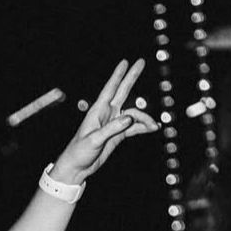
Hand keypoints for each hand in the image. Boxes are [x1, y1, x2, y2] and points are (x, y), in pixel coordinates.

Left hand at [52, 58, 157, 182]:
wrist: (77, 168)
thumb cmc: (79, 152)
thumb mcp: (94, 140)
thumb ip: (112, 129)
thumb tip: (129, 118)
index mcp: (98, 111)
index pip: (110, 89)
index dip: (118, 75)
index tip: (125, 61)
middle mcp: (107, 114)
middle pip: (122, 92)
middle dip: (132, 77)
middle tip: (141, 62)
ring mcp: (113, 124)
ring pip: (133, 114)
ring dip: (144, 119)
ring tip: (153, 126)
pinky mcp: (117, 135)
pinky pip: (133, 128)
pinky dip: (143, 127)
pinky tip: (152, 128)